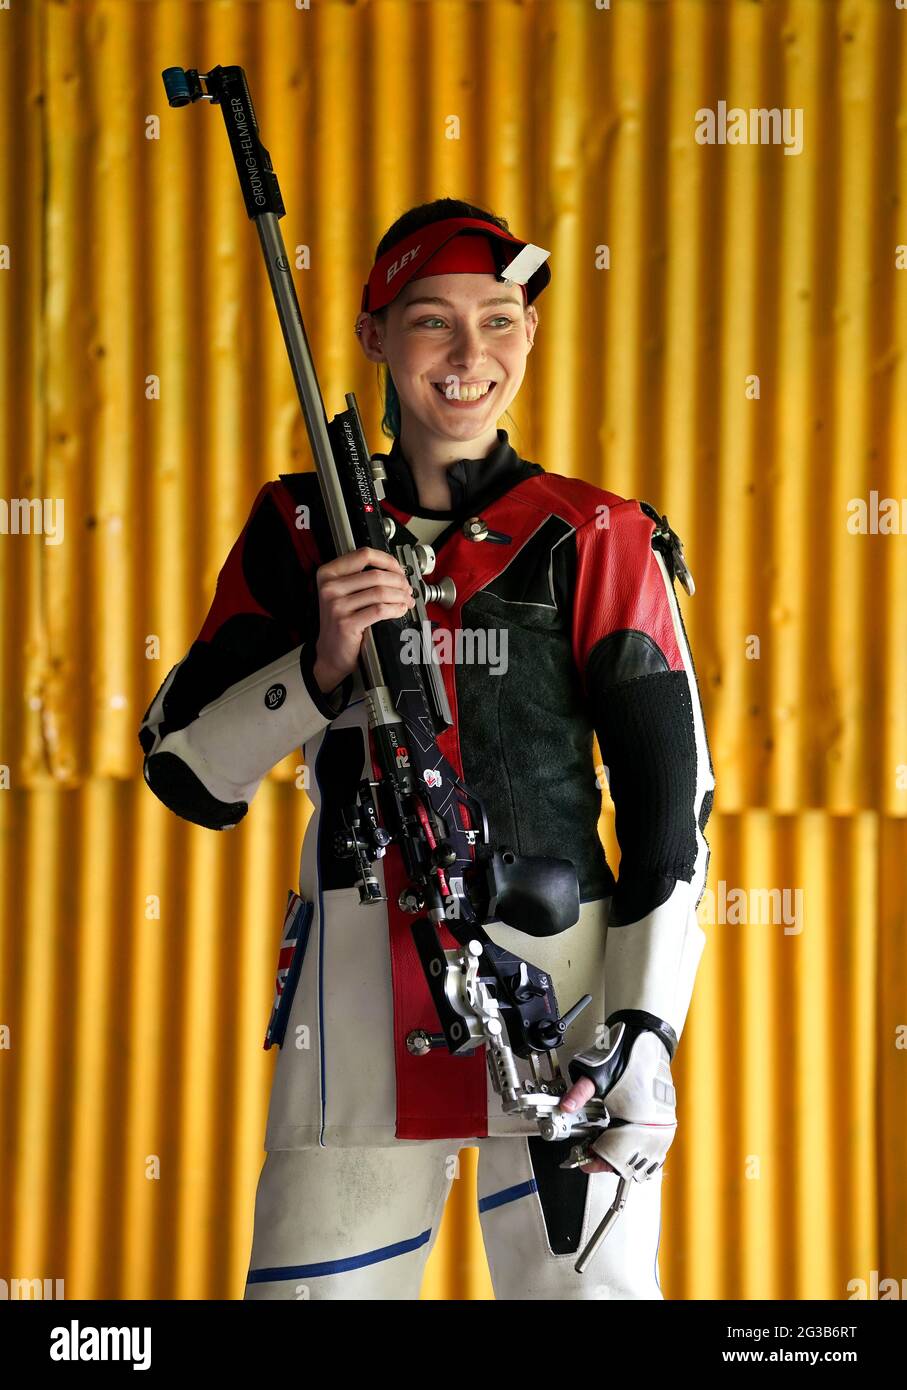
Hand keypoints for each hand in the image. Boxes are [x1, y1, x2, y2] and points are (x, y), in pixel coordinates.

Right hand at [312, 546, 412, 692]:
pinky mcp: (346, 623)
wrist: (331, 654)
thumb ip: (362, 578)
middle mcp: (330, 588)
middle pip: (376, 574)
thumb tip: (396, 571)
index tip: (399, 570)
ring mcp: (336, 606)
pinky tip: (400, 610)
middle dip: (399, 581)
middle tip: (407, 589)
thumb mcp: (343, 594)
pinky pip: (380, 610)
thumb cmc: (341, 623)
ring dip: (400, 596)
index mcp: (328, 574)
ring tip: (406, 600)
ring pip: (380, 592)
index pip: (364, 555)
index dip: (387, 561)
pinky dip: (395, 609)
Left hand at [558, 1028, 676, 1180]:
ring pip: (644, 1156)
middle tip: (592, 1155)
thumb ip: (579, 1093)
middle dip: (609, 1159)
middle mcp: (654, 1125)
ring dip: (625, 1156)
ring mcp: (663, 1123)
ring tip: (606, 1148)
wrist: (647, 1038)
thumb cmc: (628, 1055)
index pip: (616, 1153)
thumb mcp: (597, 1074)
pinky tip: (626, 1143)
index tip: (586, 1162)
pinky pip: (656, 1146)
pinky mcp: (666, 1118)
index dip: (598, 1160)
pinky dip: (639, 1150)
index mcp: (638, 1118)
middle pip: (630, 1160)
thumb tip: (565, 1106)